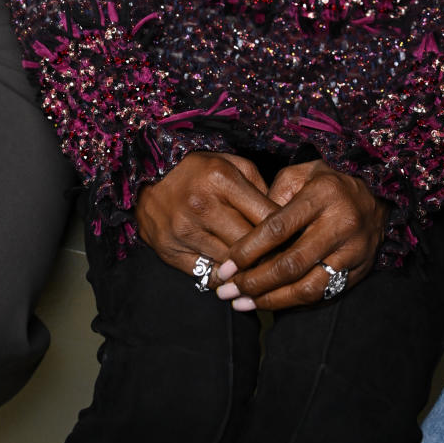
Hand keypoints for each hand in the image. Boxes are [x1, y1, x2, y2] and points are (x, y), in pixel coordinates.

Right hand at [134, 151, 276, 281]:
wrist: (145, 176)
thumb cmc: (197, 169)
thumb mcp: (230, 163)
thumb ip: (259, 186)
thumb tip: (284, 217)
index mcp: (222, 179)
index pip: (268, 216)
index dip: (288, 233)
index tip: (298, 241)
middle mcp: (203, 206)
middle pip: (251, 245)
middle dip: (271, 256)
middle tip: (286, 263)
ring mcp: (185, 232)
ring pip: (231, 265)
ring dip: (249, 272)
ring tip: (264, 273)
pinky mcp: (171, 252)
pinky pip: (208, 276)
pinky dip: (225, 279)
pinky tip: (234, 276)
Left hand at [215, 161, 387, 311]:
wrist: (376, 196)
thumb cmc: (327, 183)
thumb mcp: (300, 175)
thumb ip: (273, 197)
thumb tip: (247, 233)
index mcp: (322, 195)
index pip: (279, 227)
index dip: (249, 250)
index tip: (227, 266)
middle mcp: (340, 224)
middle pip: (292, 263)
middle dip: (255, 282)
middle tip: (228, 291)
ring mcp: (353, 251)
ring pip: (308, 287)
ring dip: (272, 300)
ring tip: (243, 304)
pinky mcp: (359, 271)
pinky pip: (323, 295)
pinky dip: (294, 303)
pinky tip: (271, 303)